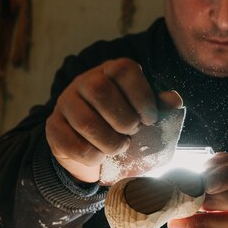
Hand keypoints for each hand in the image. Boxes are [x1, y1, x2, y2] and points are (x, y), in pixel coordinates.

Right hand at [46, 58, 181, 182]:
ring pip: (85, 121)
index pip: (123, 70)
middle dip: (123, 119)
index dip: (141, 95)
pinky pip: (71, 143)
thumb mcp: (144, 114)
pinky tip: (100, 157)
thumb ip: (160, 106)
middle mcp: (84, 82)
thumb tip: (174, 101)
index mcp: (110, 72)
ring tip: (119, 148)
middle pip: (99, 90)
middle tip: (132, 134)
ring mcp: (65, 103)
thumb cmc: (123, 126)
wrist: (93, 150)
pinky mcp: (53, 127)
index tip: (150, 119)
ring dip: (109, 141)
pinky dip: (91, 156)